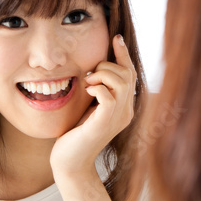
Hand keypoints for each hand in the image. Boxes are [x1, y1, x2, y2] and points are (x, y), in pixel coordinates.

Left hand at [50, 34, 135, 179]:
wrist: (70, 162)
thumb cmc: (75, 135)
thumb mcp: (89, 107)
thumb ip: (96, 91)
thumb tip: (93, 69)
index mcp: (124, 108)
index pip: (131, 74)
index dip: (124, 55)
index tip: (116, 38)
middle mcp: (126, 112)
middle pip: (127, 74)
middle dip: (107, 66)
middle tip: (89, 76)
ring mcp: (117, 118)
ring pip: (120, 82)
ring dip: (102, 75)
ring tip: (88, 83)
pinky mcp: (104, 123)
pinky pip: (108, 96)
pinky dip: (97, 88)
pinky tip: (88, 92)